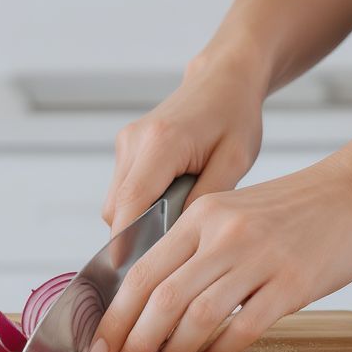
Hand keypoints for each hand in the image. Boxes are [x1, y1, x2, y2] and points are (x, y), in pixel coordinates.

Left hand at [90, 153, 351, 351]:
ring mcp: (258, 257)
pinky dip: (221, 350)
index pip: (143, 270)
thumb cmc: (290, 210)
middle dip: (134, 339)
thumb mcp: (230, 212)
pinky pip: (245, 326)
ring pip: (198, 314)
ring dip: (174, 349)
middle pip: (162, 295)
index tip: (100, 345)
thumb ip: (194, 247)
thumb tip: (152, 299)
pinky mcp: (292, 282)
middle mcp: (223, 233)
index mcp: (200, 215)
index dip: (115, 314)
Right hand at [102, 53, 264, 238]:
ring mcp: (127, 142)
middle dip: (135, 235)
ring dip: (137, 219)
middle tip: (169, 256)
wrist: (222, 80)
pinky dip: (140, 205)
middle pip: (118, 207)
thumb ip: (205, 199)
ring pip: (117, 201)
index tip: (128, 272)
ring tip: (176, 226)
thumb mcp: (234, 160)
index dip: (126, 240)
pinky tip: (170, 206)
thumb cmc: (234, 116)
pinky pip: (123, 188)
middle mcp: (135, 141)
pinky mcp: (127, 146)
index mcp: (161, 142)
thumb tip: (178, 239)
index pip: (132, 201)